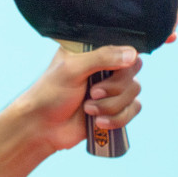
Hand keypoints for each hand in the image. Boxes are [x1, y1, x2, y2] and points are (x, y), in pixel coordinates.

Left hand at [13, 45, 142, 153]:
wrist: (43, 128)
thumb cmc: (50, 94)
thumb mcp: (72, 69)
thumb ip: (101, 58)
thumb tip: (133, 54)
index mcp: (94, 52)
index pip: (124, 48)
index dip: (125, 61)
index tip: (107, 73)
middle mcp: (106, 68)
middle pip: (133, 72)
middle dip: (114, 88)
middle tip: (91, 93)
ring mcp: (112, 89)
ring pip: (134, 92)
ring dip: (111, 105)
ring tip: (87, 109)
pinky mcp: (115, 109)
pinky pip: (134, 109)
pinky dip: (118, 118)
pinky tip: (98, 122)